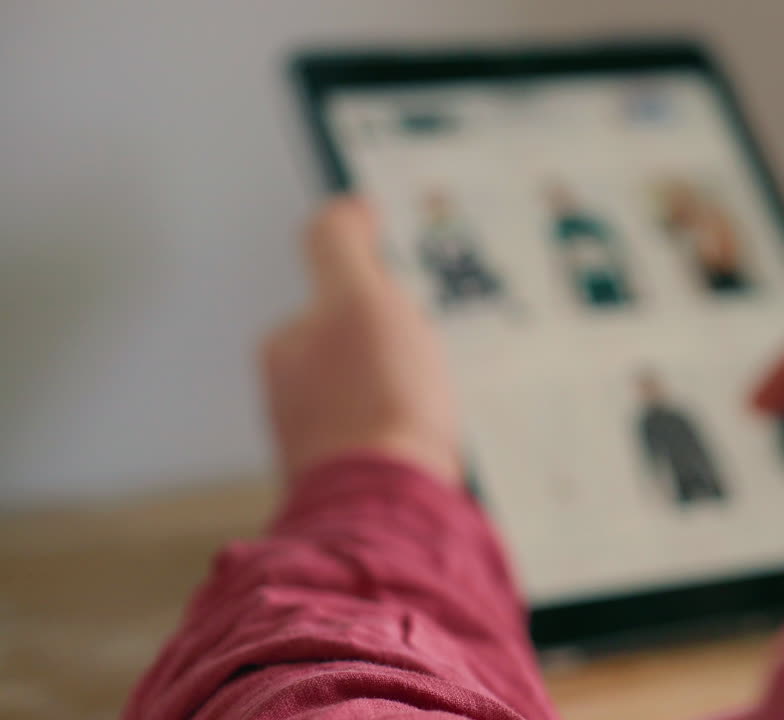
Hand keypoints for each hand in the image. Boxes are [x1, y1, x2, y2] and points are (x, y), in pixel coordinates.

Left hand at [260, 197, 459, 481]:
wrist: (392, 506)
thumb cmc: (377, 401)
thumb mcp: (361, 297)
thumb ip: (342, 243)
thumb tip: (344, 205)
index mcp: (286, 347)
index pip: (337, 297)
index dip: (383, 295)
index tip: (413, 306)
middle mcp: (290, 397)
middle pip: (357, 347)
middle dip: (395, 347)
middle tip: (430, 356)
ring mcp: (320, 445)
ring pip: (373, 396)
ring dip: (406, 393)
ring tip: (434, 403)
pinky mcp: (353, 483)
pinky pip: (387, 439)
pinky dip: (410, 433)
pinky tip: (431, 439)